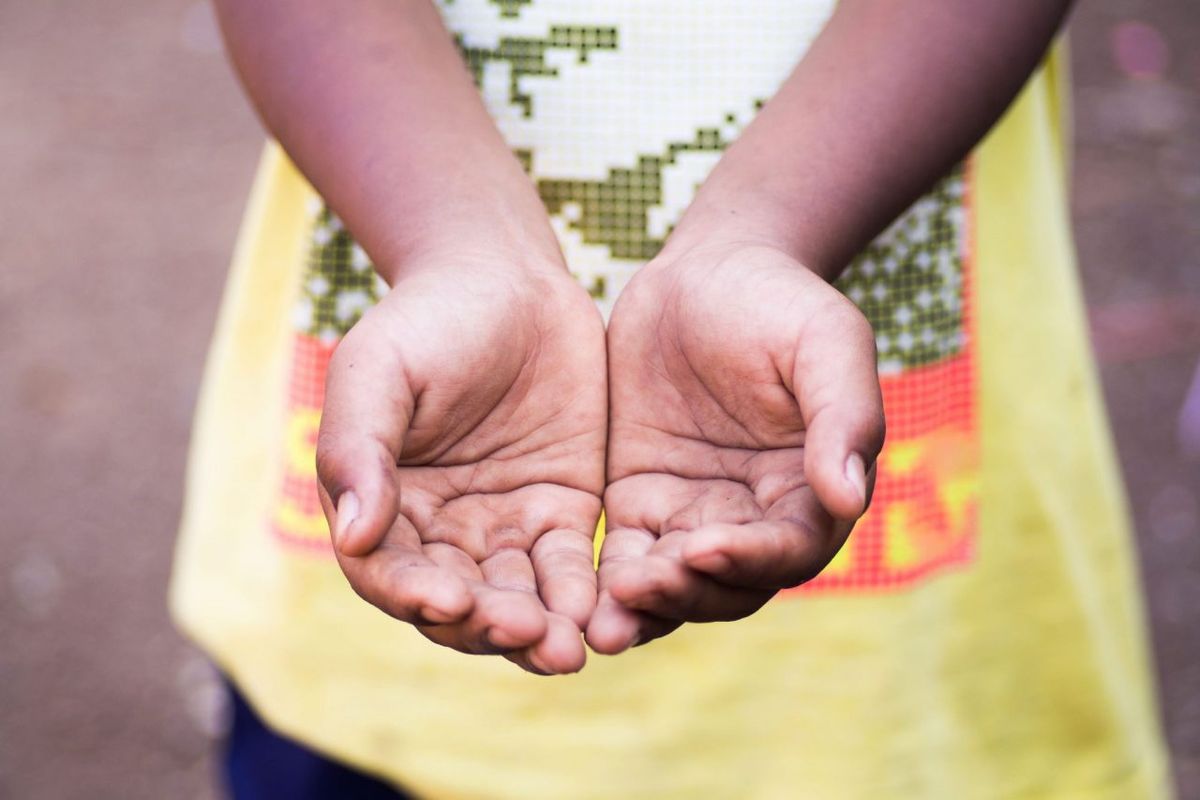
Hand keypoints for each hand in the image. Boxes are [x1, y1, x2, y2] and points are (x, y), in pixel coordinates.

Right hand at [316, 253, 605, 674]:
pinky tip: (603, 612)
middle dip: (489, 626)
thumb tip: (354, 535)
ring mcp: (504, 528)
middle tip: (526, 635)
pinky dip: (582, 593)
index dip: (414, 596)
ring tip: (569, 649)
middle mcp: (442, 533)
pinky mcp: (561, 513)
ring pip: (518, 598)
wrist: (506, 278)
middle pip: (459, 602)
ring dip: (540, 628)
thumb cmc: (427, 320)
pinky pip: (570, 566)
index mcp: (384, 508)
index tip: (445, 602)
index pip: (390, 574)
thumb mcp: (377, 371)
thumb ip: (358, 448)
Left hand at [587, 242, 884, 653]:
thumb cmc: (779, 301)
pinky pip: (625, 556)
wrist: (706, 270)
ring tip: (603, 622)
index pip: (789, 549)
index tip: (702, 548)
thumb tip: (849, 497)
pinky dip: (605, 586)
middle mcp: (755, 517)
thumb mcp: (825, 342)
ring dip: (644, 608)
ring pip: (674, 585)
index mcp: (810, 490)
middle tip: (636, 588)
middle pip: (727, 585)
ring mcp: (694, 514)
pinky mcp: (640, 502)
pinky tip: (576, 599)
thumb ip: (843, 416)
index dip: (750, 558)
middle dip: (685, 594)